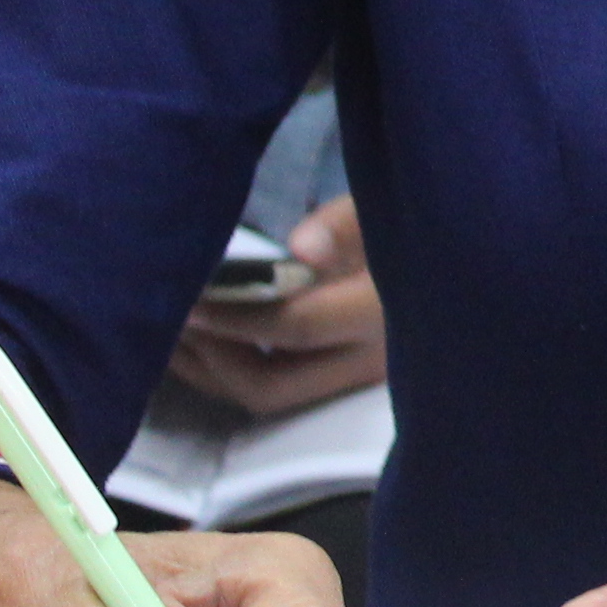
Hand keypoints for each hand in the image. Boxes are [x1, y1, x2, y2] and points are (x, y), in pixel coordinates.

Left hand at [168, 197, 386, 415]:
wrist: (433, 258)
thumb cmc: (403, 223)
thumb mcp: (380, 210)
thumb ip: (343, 225)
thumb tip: (300, 248)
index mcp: (381, 312)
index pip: (297, 327)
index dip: (237, 317)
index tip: (191, 297)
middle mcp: (368, 361)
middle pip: (272, 384)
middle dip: (212, 357)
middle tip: (175, 318)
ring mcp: (351, 379)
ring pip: (266, 396)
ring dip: (211, 370)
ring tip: (173, 330)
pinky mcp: (335, 382)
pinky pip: (274, 390)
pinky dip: (228, 371)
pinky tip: (200, 343)